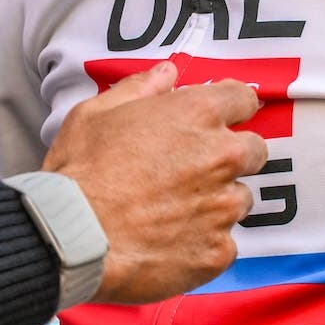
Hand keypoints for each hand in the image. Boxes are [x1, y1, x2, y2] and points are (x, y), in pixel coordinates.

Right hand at [42, 60, 266, 303]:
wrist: (70, 237)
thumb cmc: (79, 173)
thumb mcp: (95, 113)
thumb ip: (140, 88)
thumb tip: (166, 73)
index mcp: (197, 115)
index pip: (243, 100)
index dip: (228, 110)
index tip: (214, 121)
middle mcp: (221, 158)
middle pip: (254, 151)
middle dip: (228, 157)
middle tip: (189, 170)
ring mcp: (223, 207)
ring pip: (238, 200)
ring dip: (215, 202)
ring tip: (172, 212)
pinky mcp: (218, 251)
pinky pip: (223, 244)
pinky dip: (202, 243)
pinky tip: (168, 242)